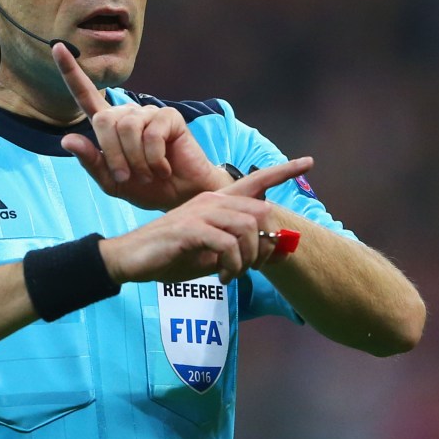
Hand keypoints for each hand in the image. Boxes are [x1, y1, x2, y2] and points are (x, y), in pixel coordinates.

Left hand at [53, 42, 234, 209]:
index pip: (85, 95)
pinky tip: (162, 168)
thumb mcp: (111, 182)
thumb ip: (90, 162)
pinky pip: (151, 135)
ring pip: (127, 128)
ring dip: (135, 160)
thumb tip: (66, 139)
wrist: (181, 196)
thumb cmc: (146, 187)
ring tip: (147, 174)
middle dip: (113, 155)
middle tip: (126, 178)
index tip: (58, 47)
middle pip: (104, 121)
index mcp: (109, 126)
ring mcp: (148, 113)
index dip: (71, 72)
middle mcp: (127, 114)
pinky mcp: (169, 116)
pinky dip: (153, 159)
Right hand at [99, 157, 313, 284]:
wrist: (130, 259)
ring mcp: (200, 212)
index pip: (256, 180)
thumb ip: (237, 248)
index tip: (308, 161)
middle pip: (261, 211)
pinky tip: (222, 277)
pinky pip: (228, 245)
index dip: (283, 171)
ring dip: (248, 259)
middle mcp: (211, 200)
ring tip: (233, 274)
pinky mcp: (190, 229)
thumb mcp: (210, 254)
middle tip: (251, 267)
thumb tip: (270, 251)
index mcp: (216, 200)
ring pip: (248, 229)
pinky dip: (233, 266)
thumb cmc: (170, 255)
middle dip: (265, 244)